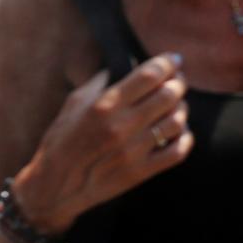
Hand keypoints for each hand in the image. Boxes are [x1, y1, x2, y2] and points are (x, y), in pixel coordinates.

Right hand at [11, 53, 192, 232]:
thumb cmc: (62, 139)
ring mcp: (133, 151)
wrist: (56, 183)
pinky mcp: (140, 172)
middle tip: (178, 80)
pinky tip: (181, 131)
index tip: (174, 59)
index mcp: (104, 105)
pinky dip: (185, 138)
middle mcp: (121, 126)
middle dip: (178, 83)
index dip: (167, 63)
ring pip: (176, 122)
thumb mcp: (73, 103)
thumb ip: (99, 82)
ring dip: (182, 108)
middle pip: (167, 96)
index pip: (147, 76)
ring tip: (178, 105)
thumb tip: (120, 65)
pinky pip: (177, 152)